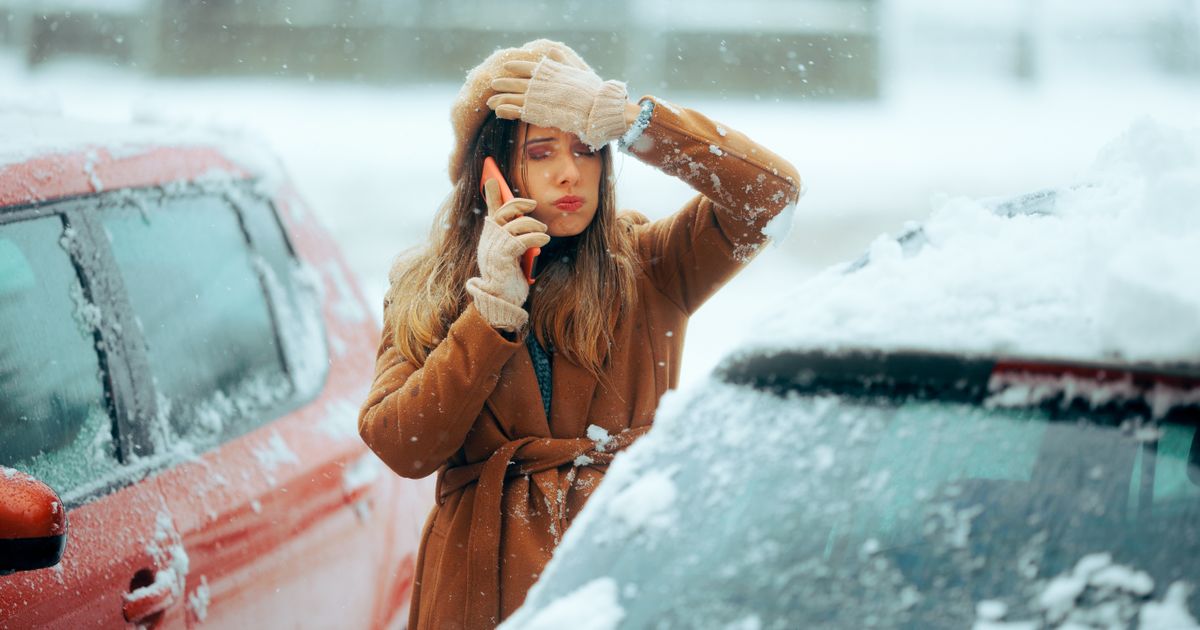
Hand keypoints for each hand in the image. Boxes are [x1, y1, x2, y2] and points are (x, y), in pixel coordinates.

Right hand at [465, 179, 549, 331]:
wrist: (501, 300)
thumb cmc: (508, 277)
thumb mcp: (512, 253)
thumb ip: (515, 236)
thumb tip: (523, 220)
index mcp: (490, 236)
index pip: (491, 210)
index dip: (492, 194)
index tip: (491, 177)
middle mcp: (489, 239)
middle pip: (504, 211)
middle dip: (519, 204)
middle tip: (532, 204)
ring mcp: (493, 247)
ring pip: (516, 224)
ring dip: (534, 224)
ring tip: (543, 230)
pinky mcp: (502, 257)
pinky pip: (521, 239)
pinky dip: (535, 236)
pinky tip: (544, 238)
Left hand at [485, 49, 629, 148]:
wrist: (595, 108)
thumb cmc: (590, 90)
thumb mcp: (575, 70)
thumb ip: (561, 61)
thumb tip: (551, 49)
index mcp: (548, 71)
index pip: (526, 66)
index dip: (514, 66)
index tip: (506, 66)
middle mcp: (539, 83)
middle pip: (515, 82)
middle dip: (503, 83)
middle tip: (493, 84)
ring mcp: (536, 98)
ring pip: (511, 97)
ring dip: (499, 98)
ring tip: (490, 102)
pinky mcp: (536, 113)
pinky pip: (516, 111)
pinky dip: (505, 111)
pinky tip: (498, 112)